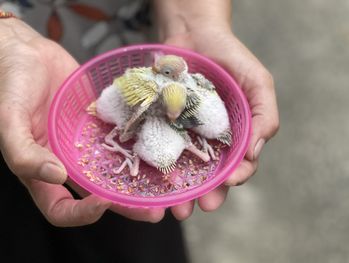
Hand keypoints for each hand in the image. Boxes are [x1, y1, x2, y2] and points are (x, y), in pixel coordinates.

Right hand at [0, 19, 163, 225]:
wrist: (27, 53)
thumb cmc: (9, 85)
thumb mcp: (9, 119)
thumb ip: (23, 152)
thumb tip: (56, 175)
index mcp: (42, 170)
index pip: (61, 208)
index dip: (82, 213)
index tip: (105, 202)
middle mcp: (70, 162)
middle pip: (101, 194)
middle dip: (128, 205)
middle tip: (155, 211)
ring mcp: (88, 144)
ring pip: (117, 169)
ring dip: (141, 180)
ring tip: (167, 186)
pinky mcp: (102, 125)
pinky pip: (123, 140)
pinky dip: (140, 147)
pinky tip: (159, 147)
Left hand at [164, 26, 278, 219]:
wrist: (193, 34)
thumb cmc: (231, 57)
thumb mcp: (258, 83)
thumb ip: (264, 116)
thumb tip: (254, 154)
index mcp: (237, 134)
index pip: (240, 164)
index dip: (236, 176)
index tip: (228, 182)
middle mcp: (211, 140)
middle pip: (210, 174)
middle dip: (204, 194)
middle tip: (193, 209)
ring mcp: (185, 134)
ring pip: (183, 168)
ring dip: (179, 190)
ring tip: (172, 206)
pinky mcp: (163, 125)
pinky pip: (160, 147)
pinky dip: (156, 164)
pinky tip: (151, 179)